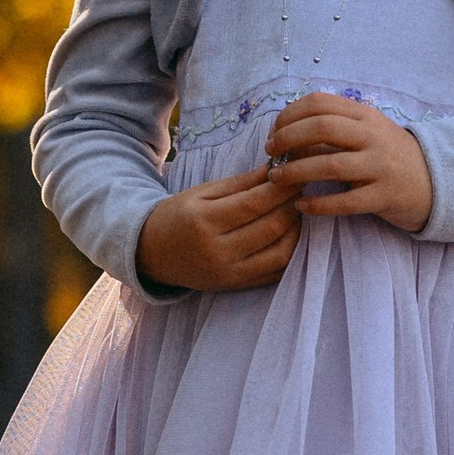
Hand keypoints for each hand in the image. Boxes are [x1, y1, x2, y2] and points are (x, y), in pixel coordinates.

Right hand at [136, 161, 301, 294]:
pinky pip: (277, 272)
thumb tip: (277, 168)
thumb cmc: (179, 216)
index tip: (295, 173)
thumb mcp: (202, 193)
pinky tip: (289, 233)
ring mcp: (229, 273)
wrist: (153, 253)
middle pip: (272, 227)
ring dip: (296, 228)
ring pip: (281, 252)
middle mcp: (218, 251)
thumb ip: (241, 182)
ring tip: (294, 209)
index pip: (254, 203)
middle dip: (292, 204)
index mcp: (204, 222)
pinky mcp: (237, 286)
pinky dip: (290, 251)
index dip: (281, 187)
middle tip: (299, 188)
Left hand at [264, 91, 432, 235]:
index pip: (319, 103)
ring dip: (295, 171)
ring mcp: (381, 166)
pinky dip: (318, 204)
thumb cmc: (389, 156)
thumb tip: (287, 127)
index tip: (273, 132)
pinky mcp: (384, 196)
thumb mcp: (367, 131)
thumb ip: (336, 125)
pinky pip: (345, 201)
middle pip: (321, 127)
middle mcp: (373, 136)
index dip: (289, 115)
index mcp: (365, 115)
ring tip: (276, 179)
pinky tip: (301, 206)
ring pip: (330, 165)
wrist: (435, 182)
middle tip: (270, 153)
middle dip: (287, 139)